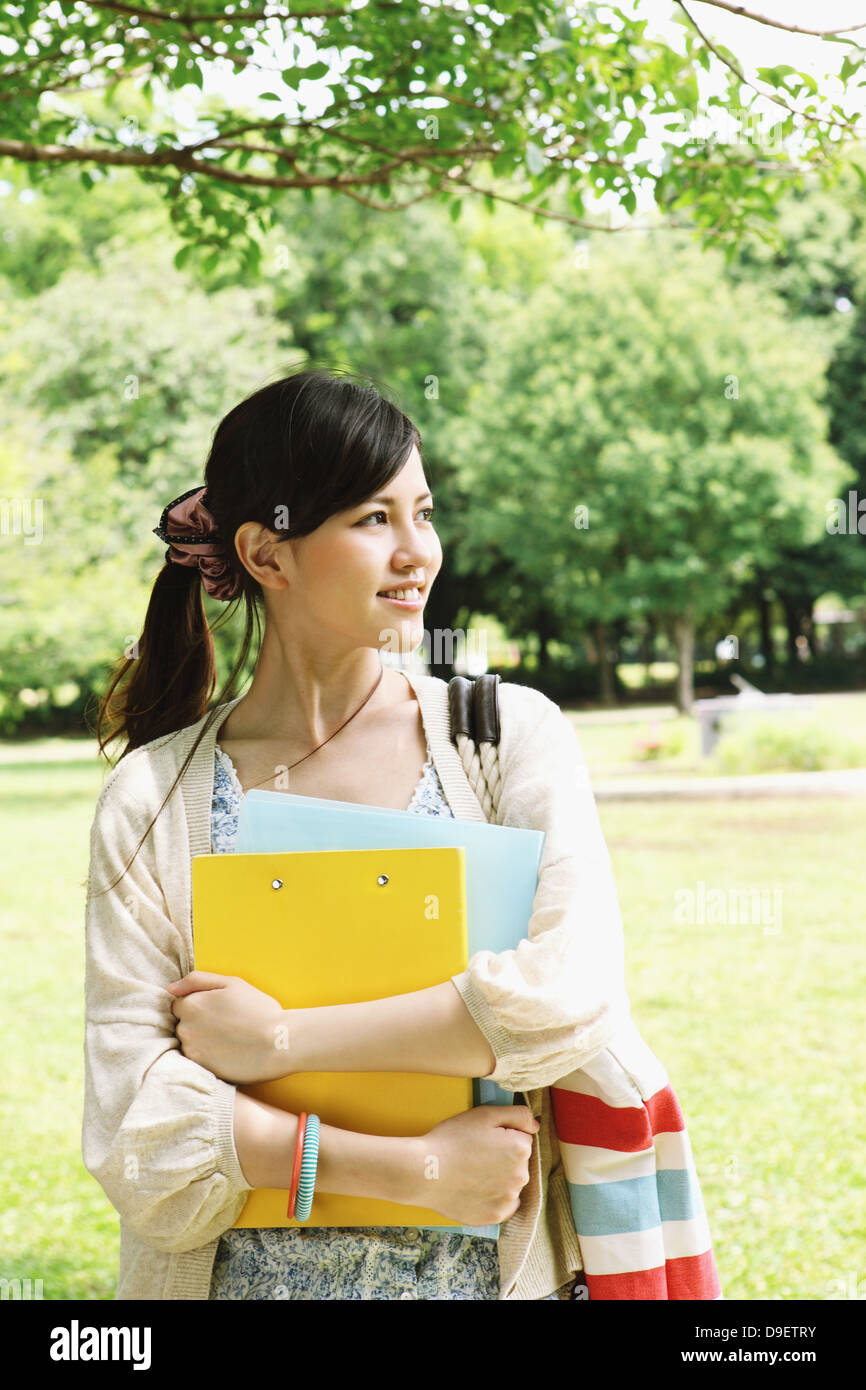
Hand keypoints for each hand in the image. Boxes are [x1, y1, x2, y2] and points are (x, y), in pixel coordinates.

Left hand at [166, 971, 291, 1083]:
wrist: (278, 1042)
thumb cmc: (258, 1009)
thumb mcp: (231, 983)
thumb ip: (196, 980)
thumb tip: (170, 988)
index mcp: (191, 1005)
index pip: (180, 1004)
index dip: (199, 1004)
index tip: (217, 1009)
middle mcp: (185, 1029)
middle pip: (183, 1024)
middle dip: (198, 1022)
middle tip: (226, 1023)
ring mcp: (193, 1052)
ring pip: (190, 1042)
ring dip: (202, 1040)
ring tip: (229, 1038)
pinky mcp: (202, 1070)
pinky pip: (198, 1060)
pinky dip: (209, 1056)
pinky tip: (228, 1051)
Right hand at [413, 1104, 539, 1226]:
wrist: (425, 1171)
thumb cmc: (453, 1139)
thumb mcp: (485, 1114)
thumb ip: (517, 1114)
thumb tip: (535, 1126)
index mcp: (521, 1149)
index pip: (522, 1139)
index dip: (502, 1136)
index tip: (483, 1139)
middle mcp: (521, 1177)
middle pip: (518, 1163)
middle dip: (503, 1157)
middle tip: (475, 1155)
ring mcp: (508, 1199)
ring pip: (510, 1184)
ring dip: (498, 1178)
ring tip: (472, 1173)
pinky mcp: (494, 1216)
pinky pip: (502, 1205)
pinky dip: (492, 1198)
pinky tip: (475, 1189)